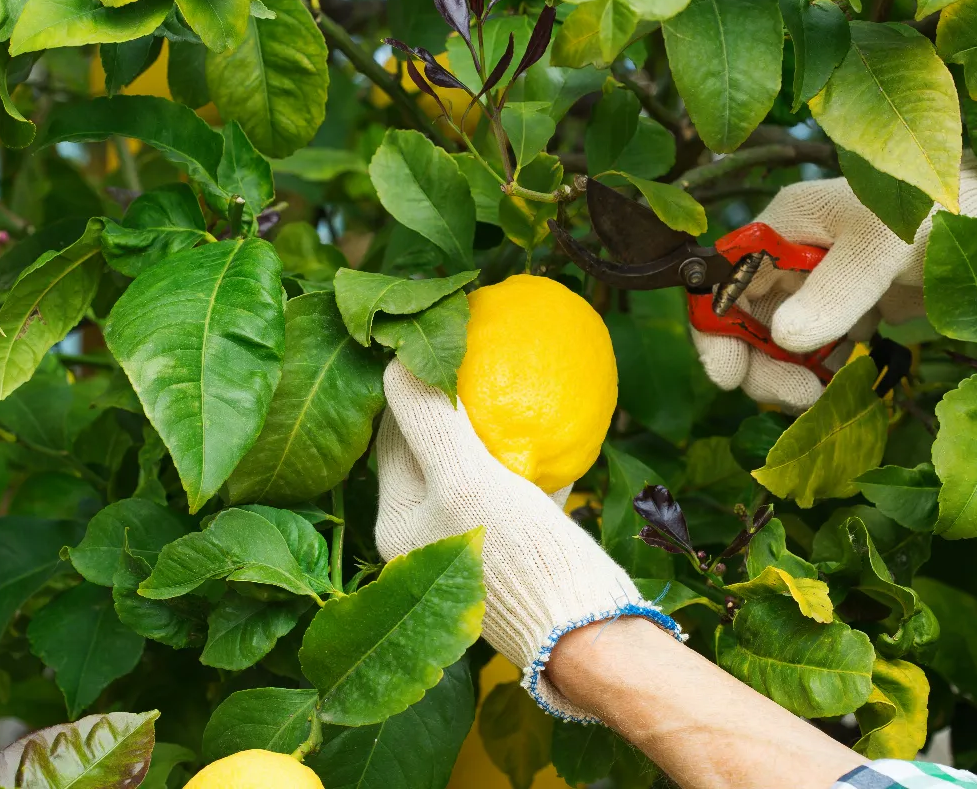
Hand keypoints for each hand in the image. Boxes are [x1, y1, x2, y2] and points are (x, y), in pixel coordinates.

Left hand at [373, 359, 682, 721]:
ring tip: (508, 386)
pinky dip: (521, 464)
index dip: (411, 387)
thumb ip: (429, 421)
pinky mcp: (509, 551)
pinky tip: (547, 439)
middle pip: (428, 451)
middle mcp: (422, 537)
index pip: (392, 435)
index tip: (438, 344)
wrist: (583, 632)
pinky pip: (508, 494)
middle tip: (473, 357)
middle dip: (447, 406)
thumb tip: (395, 363)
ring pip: (468, 470)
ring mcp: (467, 544)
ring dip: (485, 431)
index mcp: (395, 523)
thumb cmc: (518, 557)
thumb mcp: (465, 480)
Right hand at [692, 154, 976, 410]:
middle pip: (744, 322)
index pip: (724, 279)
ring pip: (775, 344)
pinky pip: (813, 351)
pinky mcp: (845, 310)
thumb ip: (835, 290)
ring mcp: (817, 286)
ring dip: (787, 376)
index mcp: (785, 225)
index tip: (728, 374)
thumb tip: (783, 338)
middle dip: (759, 365)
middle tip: (798, 398)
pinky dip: (818, 373)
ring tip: (821, 395)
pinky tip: (842, 380)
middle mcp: (791, 256)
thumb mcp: (884, 245)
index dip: (715, 327)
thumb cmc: (939, 210)